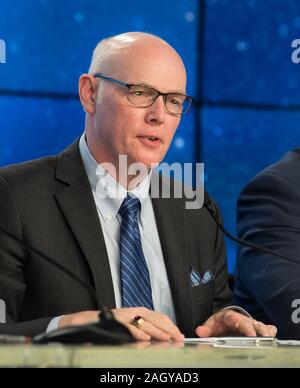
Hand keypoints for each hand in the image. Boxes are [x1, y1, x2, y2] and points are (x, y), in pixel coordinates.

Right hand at [59, 307, 184, 341]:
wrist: (86, 322)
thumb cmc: (110, 326)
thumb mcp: (130, 326)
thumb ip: (143, 329)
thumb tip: (162, 337)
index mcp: (137, 312)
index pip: (158, 316)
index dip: (170, 325)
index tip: (179, 334)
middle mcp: (131, 311)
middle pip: (154, 318)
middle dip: (167, 328)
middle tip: (178, 338)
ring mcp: (123, 315)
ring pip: (143, 322)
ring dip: (156, 331)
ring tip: (167, 338)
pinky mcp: (113, 321)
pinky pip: (127, 327)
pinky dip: (136, 333)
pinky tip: (145, 338)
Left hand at [195, 309, 276, 337]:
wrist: (226, 318)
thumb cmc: (220, 322)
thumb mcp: (212, 324)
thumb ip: (206, 328)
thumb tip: (200, 331)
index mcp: (231, 317)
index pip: (238, 321)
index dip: (245, 328)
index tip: (251, 335)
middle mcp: (244, 320)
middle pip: (254, 323)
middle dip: (260, 330)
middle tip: (265, 337)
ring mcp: (252, 324)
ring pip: (262, 326)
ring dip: (267, 332)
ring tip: (270, 340)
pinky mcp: (257, 329)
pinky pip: (267, 329)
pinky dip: (270, 333)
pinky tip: (272, 341)